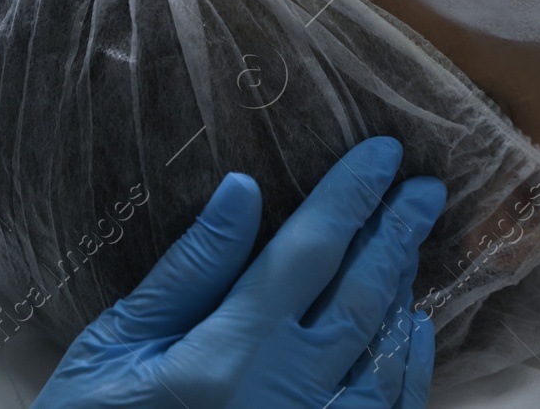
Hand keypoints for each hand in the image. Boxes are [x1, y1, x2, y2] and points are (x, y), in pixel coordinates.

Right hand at [32, 137, 444, 408]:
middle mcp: (283, 396)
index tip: (383, 155)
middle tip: (425, 189)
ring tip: (410, 246)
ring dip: (401, 293)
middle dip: (397, 234)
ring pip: (382, 354)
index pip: (309, 252)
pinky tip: (408, 330)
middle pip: (361, 296)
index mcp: (227, 356)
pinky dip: (405, 367)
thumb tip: (244, 192)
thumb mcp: (114, 349)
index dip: (352, 196)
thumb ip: (187, 273)